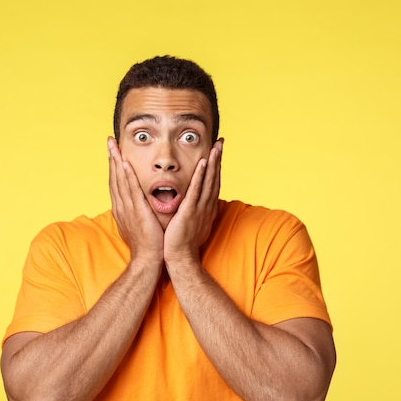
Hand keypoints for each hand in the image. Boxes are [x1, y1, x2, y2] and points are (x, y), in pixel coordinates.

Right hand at [108, 137, 163, 262]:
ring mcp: (127, 208)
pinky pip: (131, 189)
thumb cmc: (147, 244)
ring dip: (116, 161)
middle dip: (111, 158)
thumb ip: (137, 212)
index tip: (113, 152)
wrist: (147, 259)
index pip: (116, 183)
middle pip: (114, 177)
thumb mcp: (138, 224)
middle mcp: (121, 206)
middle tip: (109, 141)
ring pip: (120, 180)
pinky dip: (126, 176)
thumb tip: (138, 206)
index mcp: (122, 208)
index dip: (114, 166)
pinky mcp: (136, 210)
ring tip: (114, 146)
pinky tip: (124, 163)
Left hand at [164, 139, 222, 264]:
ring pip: (208, 181)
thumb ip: (195, 211)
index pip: (212, 183)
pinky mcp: (189, 211)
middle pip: (214, 178)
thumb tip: (198, 205)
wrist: (180, 258)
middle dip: (218, 160)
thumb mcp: (193, 223)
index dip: (216, 167)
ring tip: (215, 147)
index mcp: (206, 208)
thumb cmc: (184, 243)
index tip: (217, 152)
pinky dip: (200, 176)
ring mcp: (199, 208)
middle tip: (220, 142)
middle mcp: (206, 206)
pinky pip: (195, 191)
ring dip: (213, 163)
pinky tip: (202, 163)